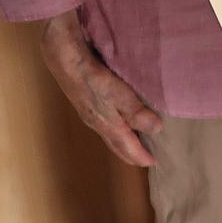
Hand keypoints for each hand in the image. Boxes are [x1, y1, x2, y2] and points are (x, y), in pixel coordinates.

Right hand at [40, 9, 160, 167]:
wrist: (65, 59)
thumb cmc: (93, 77)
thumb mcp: (119, 94)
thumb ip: (136, 113)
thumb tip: (156, 129)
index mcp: (107, 124)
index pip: (126, 147)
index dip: (140, 156)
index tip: (153, 163)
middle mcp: (97, 123)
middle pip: (116, 144)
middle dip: (130, 153)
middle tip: (145, 159)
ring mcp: (89, 113)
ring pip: (110, 134)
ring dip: (123, 141)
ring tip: (136, 142)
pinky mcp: (86, 102)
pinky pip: (105, 123)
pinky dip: (117, 128)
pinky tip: (120, 120)